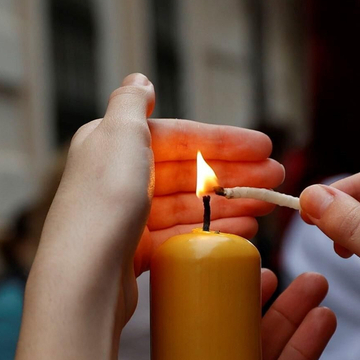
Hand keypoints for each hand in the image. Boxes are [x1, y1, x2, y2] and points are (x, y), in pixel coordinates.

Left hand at [1, 75, 285, 359]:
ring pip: (187, 204)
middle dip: (235, 173)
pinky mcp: (131, 254)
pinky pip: (181, 236)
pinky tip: (242, 233)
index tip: (266, 146)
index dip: (224, 139)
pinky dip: (212, 231)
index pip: (178, 136)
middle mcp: (114, 177)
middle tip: (277, 180)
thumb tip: (140, 80)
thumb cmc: (103, 203)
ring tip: (267, 207)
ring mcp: (123, 218)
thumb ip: (131, 102)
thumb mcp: (118, 134)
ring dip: (230, 203)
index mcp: (110, 143)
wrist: (82, 280)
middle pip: (186, 170)